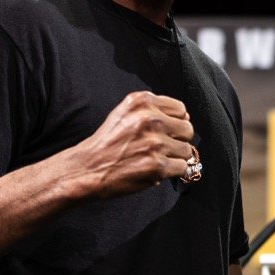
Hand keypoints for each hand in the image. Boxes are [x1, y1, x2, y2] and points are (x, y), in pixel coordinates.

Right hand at [76, 90, 197, 196]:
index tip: (165, 131)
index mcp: (142, 102)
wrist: (87, 168)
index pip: (181, 109)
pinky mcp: (157, 166)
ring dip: (174, 157)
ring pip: (186, 150)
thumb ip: (153, 111)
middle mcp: (150, 119)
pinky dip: (173, 172)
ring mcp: (155, 143)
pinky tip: (156, 170)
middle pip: (187, 129)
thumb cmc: (107, 143)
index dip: (175, 122)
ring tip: (155, 159)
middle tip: (160, 148)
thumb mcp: (124, 113)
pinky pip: (182, 167)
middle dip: (177, 140)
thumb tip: (186, 117)